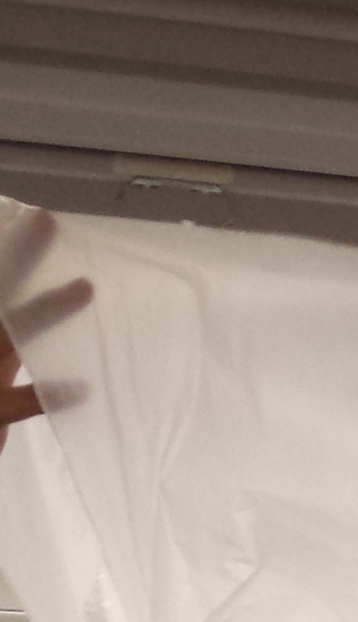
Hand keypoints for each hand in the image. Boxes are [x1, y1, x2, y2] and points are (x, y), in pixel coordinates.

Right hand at [0, 210, 90, 439]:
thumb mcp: (3, 374)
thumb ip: (20, 353)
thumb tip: (46, 334)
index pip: (5, 289)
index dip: (19, 256)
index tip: (40, 219)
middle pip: (3, 294)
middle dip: (22, 257)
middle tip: (47, 220)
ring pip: (11, 336)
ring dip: (47, 310)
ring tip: (86, 287)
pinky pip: (21, 402)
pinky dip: (49, 397)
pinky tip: (82, 389)